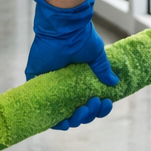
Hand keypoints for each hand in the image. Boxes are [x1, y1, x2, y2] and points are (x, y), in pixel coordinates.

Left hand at [26, 0, 119, 129]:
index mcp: (77, 80)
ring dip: (74, 119)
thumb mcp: (96, 55)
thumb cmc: (80, 38)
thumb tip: (114, 83)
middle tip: (94, 103)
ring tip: (83, 110)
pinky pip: (41, 108)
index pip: (87, 103)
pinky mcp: (36, 83)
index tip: (105, 103)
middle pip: (75, 112)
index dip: (96, 109)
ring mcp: (50, 87)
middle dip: (88, 115)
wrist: (64, 28)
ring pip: (60, 115)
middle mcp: (63, 86)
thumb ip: (102, 69)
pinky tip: (64, 122)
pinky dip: (52, 119)